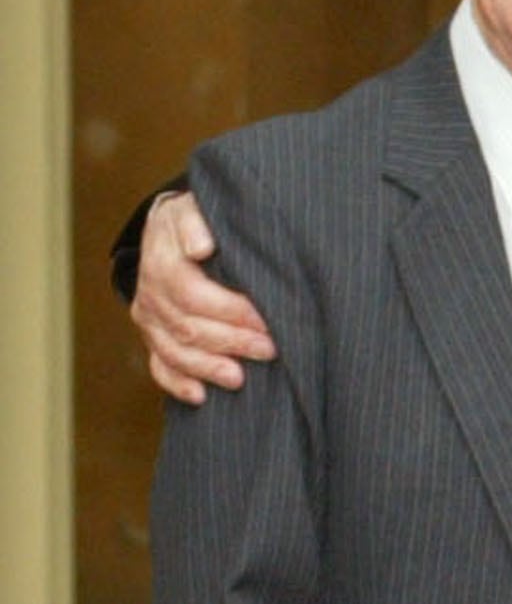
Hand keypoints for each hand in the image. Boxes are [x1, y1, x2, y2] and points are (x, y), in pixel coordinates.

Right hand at [134, 190, 277, 401]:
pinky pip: (159, 366)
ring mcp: (149, 318)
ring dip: (208, 368)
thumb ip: (195, 221)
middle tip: (270, 350)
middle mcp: (150, 292)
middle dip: (231, 341)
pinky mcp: (153, 336)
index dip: (230, 311)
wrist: (174, 230)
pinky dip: (178, 384)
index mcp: (161, 260)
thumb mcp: (195, 207)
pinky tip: (202, 396)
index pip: (192, 293)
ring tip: (241, 378)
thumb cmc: (197, 220)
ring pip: (174, 352)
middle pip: (187, 327)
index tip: (265, 320)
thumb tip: (201, 245)